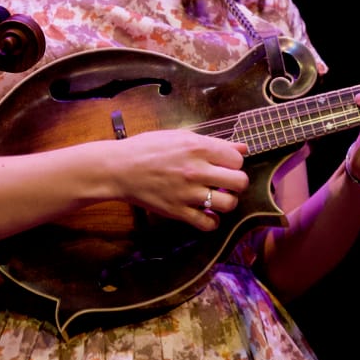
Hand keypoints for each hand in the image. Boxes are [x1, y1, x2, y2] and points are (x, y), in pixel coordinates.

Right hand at [111, 130, 249, 230]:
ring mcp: (187, 193)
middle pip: (239, 182)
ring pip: (228, 204)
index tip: (224, 165)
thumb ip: (212, 142)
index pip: (237, 159)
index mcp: (197, 148)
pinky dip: (211, 221)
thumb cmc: (145, 149)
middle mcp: (196, 170)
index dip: (233, 163)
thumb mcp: (178, 136)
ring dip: (226, 202)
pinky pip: (208, 223)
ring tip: (215, 198)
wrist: (117, 168)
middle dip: (236, 183)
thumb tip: (242, 147)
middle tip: (224, 183)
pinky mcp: (177, 211)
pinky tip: (204, 213)